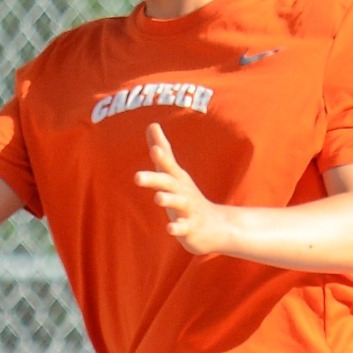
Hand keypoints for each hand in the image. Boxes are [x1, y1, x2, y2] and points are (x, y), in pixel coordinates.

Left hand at [134, 122, 231, 254]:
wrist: (215, 225)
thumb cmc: (187, 197)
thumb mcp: (173, 173)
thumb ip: (162, 151)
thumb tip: (152, 124)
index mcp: (177, 179)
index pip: (168, 165)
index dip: (162, 156)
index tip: (154, 148)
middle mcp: (183, 191)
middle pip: (168, 183)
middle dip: (154, 179)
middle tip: (136, 177)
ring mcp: (189, 210)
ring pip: (179, 203)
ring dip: (168, 200)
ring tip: (157, 198)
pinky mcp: (190, 228)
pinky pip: (184, 228)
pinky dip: (177, 228)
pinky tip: (170, 228)